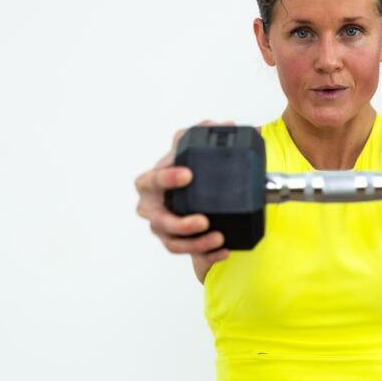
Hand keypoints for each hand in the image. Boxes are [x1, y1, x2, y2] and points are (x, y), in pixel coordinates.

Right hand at [134, 122, 232, 268]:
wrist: (190, 196)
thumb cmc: (186, 172)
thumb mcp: (193, 149)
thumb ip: (207, 132)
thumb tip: (229, 125)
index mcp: (152, 182)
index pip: (152, 180)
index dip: (167, 178)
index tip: (188, 175)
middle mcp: (152, 208)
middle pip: (158, 219)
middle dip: (179, 223)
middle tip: (202, 220)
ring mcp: (163, 229)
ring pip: (173, 242)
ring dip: (195, 243)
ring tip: (218, 237)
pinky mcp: (177, 244)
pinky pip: (189, 255)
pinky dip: (208, 254)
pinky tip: (224, 250)